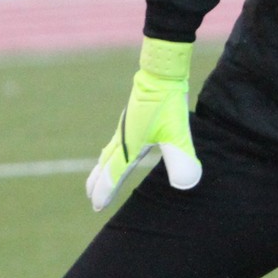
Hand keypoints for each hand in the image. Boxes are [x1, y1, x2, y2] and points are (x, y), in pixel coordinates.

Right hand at [86, 38, 201, 210]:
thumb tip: (185, 184)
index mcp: (129, 144)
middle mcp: (123, 136)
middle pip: (105, 164)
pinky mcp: (133, 117)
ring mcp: (126, 126)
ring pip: (108, 152)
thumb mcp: (178, 132)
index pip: (114, 173)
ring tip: (98, 177)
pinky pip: (116, 141)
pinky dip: (111, 153)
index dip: (106, 190)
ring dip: (102, 168)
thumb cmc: (168, 101)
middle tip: (91, 198)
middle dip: (98, 182)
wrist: (161, 71)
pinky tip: (119, 149)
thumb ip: (181, 158)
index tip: (97, 206)